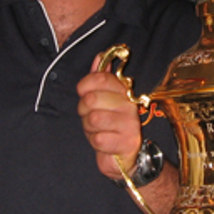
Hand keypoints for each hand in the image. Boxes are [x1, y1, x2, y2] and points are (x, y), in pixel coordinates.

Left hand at [77, 63, 141, 180]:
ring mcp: (130, 124)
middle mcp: (129, 105)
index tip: (83, 93)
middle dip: (83, 111)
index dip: (85, 85)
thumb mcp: (103, 100)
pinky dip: (96, 143)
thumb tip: (100, 56)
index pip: (100, 78)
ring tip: (98, 130)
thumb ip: (101, 78)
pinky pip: (99, 139)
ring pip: (93, 119)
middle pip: (91, 99)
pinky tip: (104, 143)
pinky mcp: (128, 143)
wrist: (125, 157)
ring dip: (89, 129)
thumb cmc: (110, 126)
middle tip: (91, 117)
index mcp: (123, 91)